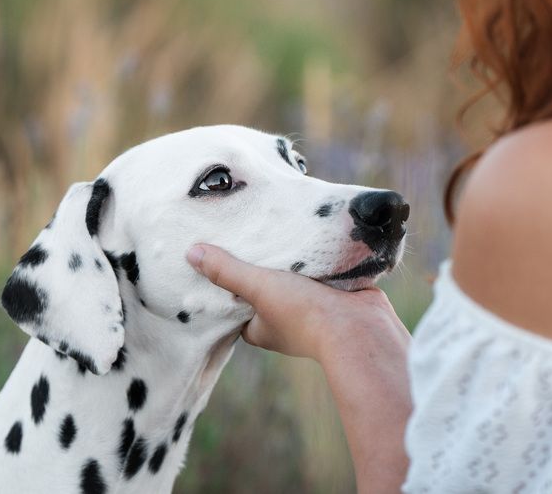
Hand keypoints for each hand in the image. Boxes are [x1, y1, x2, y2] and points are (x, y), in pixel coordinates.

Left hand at [187, 243, 412, 492]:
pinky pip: (320, 270)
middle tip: (247, 231)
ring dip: (291, 259)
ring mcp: (313, 308)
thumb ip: (228, 271)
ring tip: (275, 223)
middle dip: (261, 266)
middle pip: (265, 289)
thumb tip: (190, 254)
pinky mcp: (336, 294)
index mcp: (260, 327)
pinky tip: (308, 230)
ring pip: (294, 277)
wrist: (361, 328)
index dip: (227, 282)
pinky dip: (316, 254)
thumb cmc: (304, 314)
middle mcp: (284, 322)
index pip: (236, 303)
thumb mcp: (259, 287)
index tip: (220, 252)